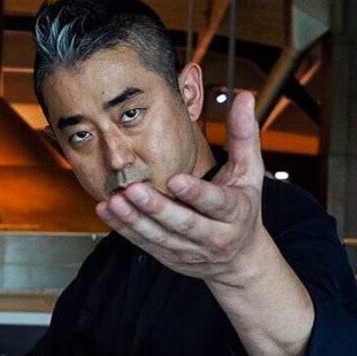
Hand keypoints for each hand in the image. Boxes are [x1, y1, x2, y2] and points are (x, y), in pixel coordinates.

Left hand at [96, 91, 269, 284]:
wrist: (239, 258)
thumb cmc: (243, 206)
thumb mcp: (249, 172)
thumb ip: (243, 136)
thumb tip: (243, 96)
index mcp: (235, 212)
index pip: (216, 203)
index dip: (195, 193)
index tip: (175, 179)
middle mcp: (214, 236)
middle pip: (183, 223)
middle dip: (157, 207)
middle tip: (134, 188)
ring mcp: (190, 251)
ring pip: (160, 236)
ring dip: (134, 220)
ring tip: (115, 200)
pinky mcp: (170, 258)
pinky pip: (144, 243)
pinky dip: (124, 229)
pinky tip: (107, 210)